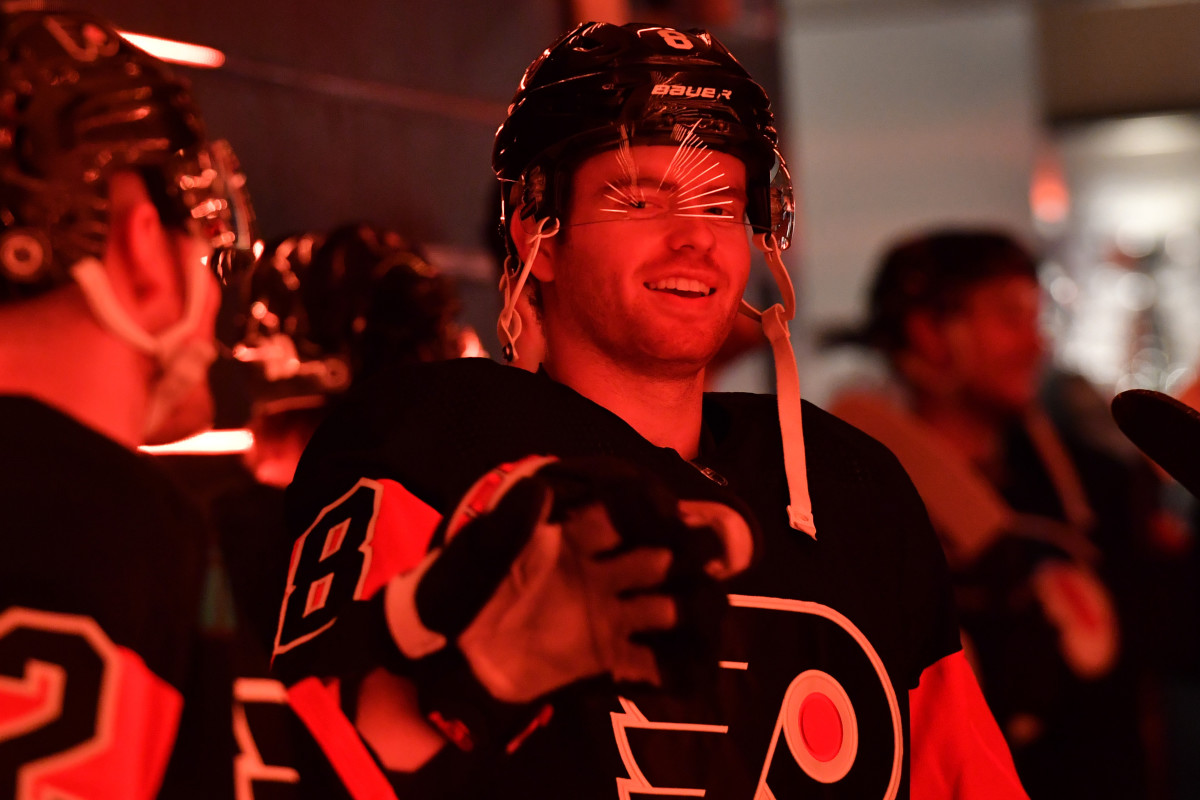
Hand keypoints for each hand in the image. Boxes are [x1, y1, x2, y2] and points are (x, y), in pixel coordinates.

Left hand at [386, 456, 754, 703]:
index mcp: (571, 534)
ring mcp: (608, 612)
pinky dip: (673, 670)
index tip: (668, 514)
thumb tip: (536, 488)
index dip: (647, 508)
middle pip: (657, 555)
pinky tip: (691, 675)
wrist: (446, 656)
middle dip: (688, 554)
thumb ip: (505, 527)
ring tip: (709, 615)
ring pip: (666, 605)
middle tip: (712, 559)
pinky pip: (649, 662)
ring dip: (692, 609)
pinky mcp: (606, 656)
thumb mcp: (473, 557)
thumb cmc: (455, 593)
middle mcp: (601, 568)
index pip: (621, 510)